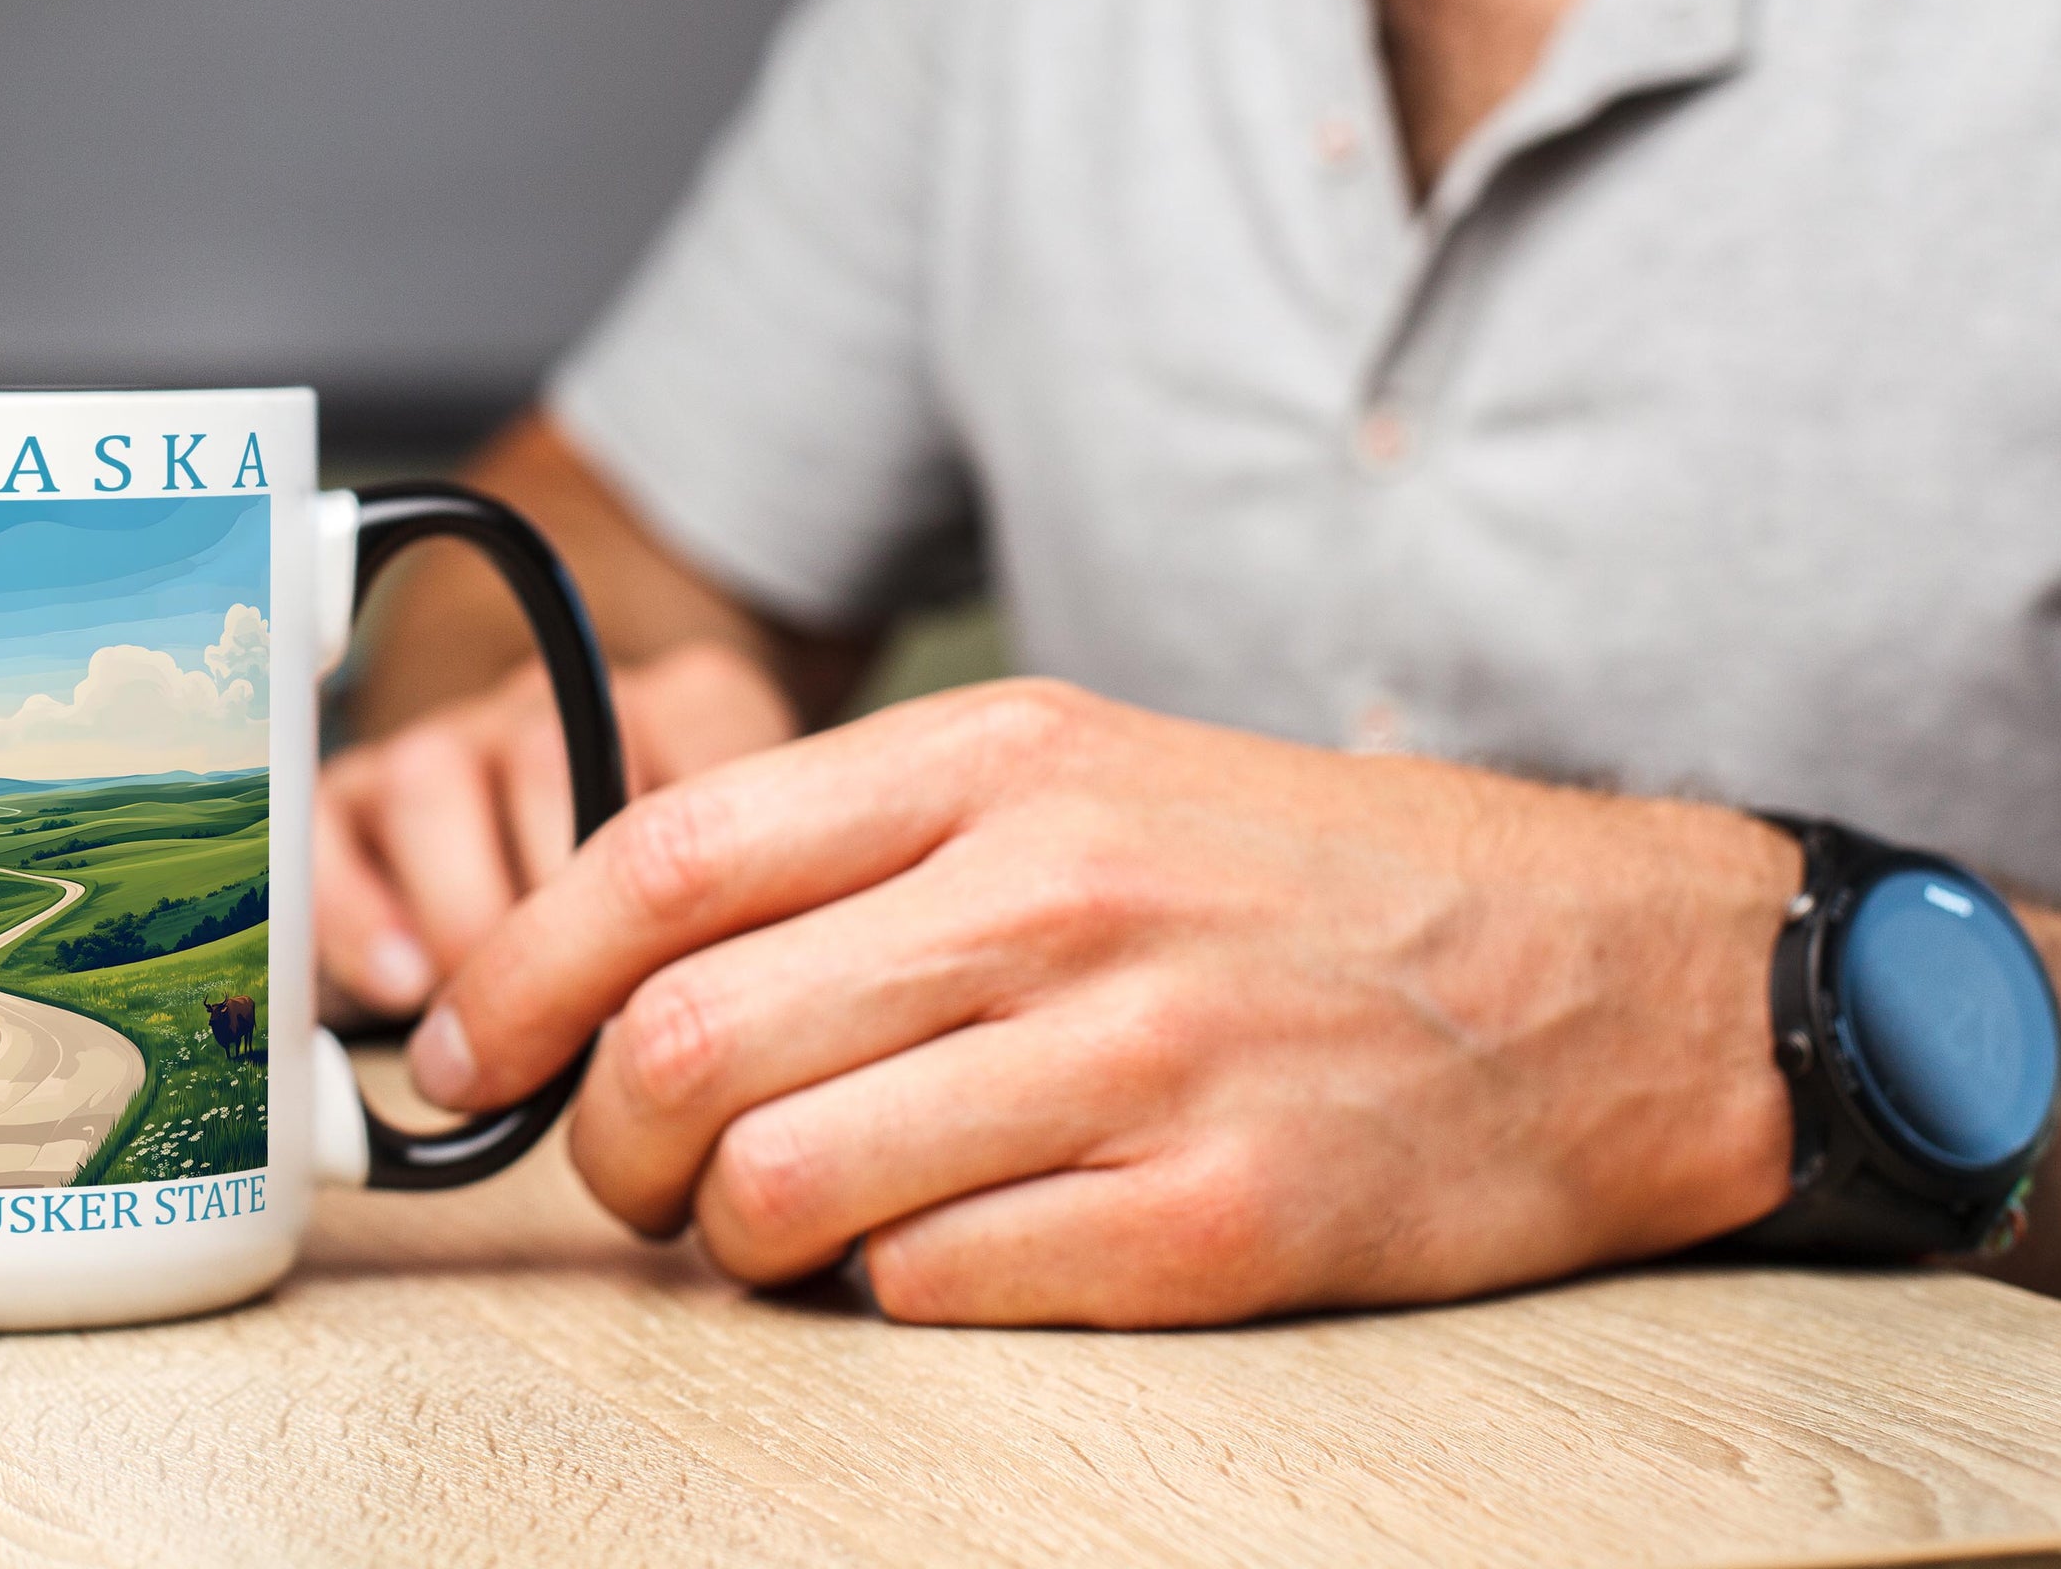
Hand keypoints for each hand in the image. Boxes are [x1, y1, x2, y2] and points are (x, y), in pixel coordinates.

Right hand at [316, 639, 797, 1019]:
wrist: (579, 898)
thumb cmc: (682, 920)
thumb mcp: (750, 906)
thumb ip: (750, 931)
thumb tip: (716, 1021)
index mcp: (680, 711)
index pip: (698, 753)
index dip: (688, 881)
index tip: (688, 985)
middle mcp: (557, 707)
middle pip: (544, 761)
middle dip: (562, 911)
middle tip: (585, 1018)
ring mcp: (450, 742)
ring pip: (429, 780)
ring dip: (463, 915)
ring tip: (495, 1018)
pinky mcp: (355, 799)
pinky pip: (324, 829)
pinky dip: (355, 912)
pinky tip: (404, 986)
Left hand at [403, 682, 1801, 1325]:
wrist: (1602, 975)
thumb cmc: (1296, 881)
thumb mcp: (1080, 778)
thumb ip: (859, 854)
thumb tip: (624, 969)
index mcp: (997, 764)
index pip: (660, 863)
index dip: (514, 979)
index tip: (458, 1061)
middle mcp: (1052, 896)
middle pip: (684, 1043)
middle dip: (601, 1148)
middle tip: (630, 1179)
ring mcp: (1136, 1063)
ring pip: (778, 1188)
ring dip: (729, 1242)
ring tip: (782, 1227)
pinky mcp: (1213, 1223)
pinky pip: (930, 1292)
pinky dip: (892, 1295)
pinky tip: (946, 1252)